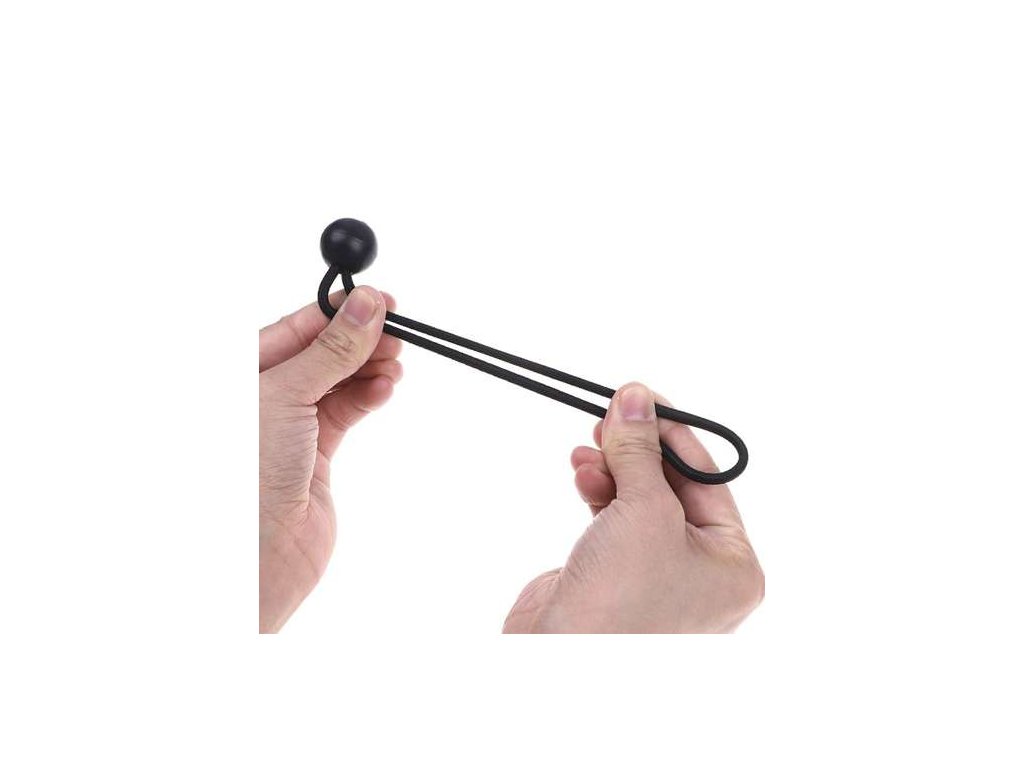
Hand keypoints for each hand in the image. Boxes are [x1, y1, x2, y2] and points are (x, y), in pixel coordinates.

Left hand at [259, 287, 401, 632]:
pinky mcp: (318, 450)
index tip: (381, 301)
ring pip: (340, 379)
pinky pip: (348, 409)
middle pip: (324, 350)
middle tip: (398, 332)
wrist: (255, 552)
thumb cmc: (248, 471)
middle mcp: (267, 392)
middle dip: (361, 339)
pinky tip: (384, 389)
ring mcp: (293, 421)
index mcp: (245, 370)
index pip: (299, 325)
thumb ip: (332, 350)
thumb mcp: (288, 394)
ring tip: (395, 363)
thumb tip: (366, 306)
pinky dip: (369, 396)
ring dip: (370, 368)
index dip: (341, 311)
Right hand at [504, 383, 762, 632]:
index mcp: (733, 564)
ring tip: (587, 450)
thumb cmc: (621, 604)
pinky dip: (599, 491)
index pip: (708, 479)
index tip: (640, 397)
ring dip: (613, 468)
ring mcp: (656, 576)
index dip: (672, 432)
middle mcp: (701, 572)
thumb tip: (635, 399)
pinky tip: (581, 474)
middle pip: (672, 486)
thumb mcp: (642, 511)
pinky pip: (613, 519)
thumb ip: (640, 450)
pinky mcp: (615, 577)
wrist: (556, 666)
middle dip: (638, 450)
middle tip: (609, 416)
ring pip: (640, 500)